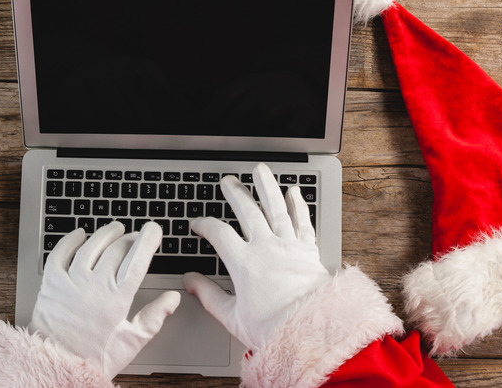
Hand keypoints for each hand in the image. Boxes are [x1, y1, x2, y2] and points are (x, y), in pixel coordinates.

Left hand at [29, 221, 179, 378]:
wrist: (57, 366)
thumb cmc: (94, 358)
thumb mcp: (131, 342)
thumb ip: (155, 317)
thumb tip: (173, 298)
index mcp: (117, 299)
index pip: (137, 260)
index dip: (148, 240)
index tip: (154, 230)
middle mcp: (94, 286)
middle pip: (116, 249)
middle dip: (130, 238)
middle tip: (137, 235)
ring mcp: (71, 282)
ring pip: (90, 246)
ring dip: (105, 233)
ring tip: (115, 229)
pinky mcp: (51, 283)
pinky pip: (60, 253)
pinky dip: (71, 240)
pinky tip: (80, 234)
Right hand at [185, 163, 330, 348]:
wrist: (310, 330)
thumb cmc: (273, 328)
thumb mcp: (232, 316)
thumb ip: (208, 295)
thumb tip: (190, 281)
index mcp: (243, 263)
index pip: (218, 233)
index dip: (204, 225)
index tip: (198, 224)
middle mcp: (265, 248)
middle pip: (247, 211)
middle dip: (236, 193)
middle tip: (228, 182)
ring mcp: (288, 245)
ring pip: (275, 207)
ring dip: (266, 186)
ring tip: (259, 171)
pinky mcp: (308, 250)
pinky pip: (303, 221)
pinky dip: (298, 204)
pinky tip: (293, 192)